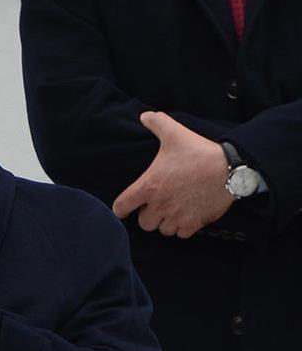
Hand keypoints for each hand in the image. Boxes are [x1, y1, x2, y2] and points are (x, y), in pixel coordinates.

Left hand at [113, 111, 234, 237]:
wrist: (230, 169)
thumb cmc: (199, 152)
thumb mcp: (175, 133)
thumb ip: (157, 123)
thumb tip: (145, 116)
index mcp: (149, 186)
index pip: (122, 206)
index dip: (120, 208)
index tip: (123, 207)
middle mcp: (160, 205)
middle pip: (144, 222)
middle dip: (147, 215)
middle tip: (155, 204)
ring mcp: (177, 216)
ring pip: (162, 230)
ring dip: (164, 222)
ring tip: (171, 210)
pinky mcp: (195, 224)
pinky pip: (181, 234)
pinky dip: (181, 228)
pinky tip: (185, 216)